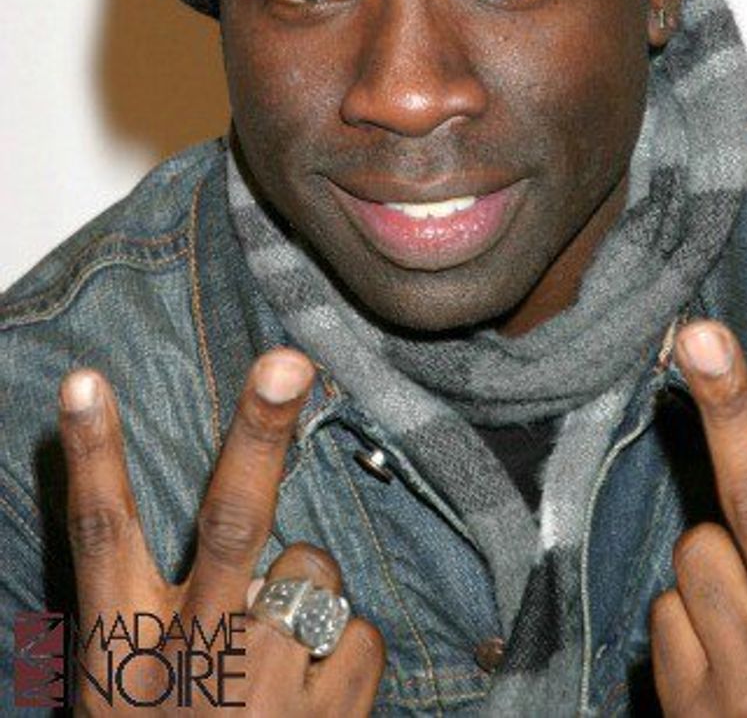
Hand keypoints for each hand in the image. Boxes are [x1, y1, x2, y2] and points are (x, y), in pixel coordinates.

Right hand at [58, 349, 384, 715]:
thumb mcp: (130, 696)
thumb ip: (167, 614)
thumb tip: (235, 541)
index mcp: (128, 653)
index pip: (100, 537)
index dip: (93, 456)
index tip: (85, 380)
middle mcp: (197, 656)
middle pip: (232, 520)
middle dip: (259, 434)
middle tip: (286, 363)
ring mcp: (270, 682)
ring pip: (315, 567)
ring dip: (307, 593)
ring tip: (278, 658)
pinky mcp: (336, 709)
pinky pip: (361, 632)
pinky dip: (345, 652)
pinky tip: (316, 702)